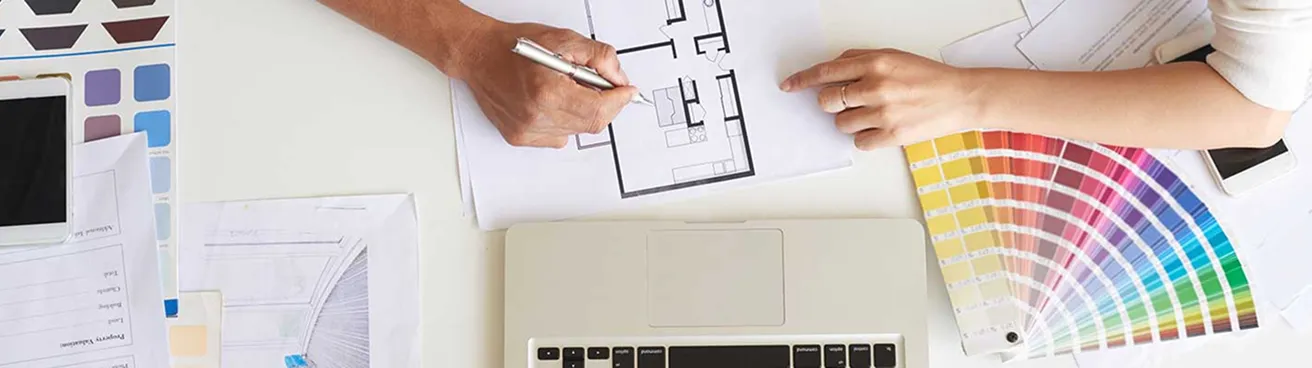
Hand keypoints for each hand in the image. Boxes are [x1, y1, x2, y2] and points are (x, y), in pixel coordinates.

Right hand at [450, 22, 637, 147]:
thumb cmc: (514, 45)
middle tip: (604, 88)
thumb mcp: (564, 40)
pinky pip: (558, 137)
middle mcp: (536, 116)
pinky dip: (564, 122)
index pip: (599, 109)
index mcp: (548, 92)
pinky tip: (552, 102)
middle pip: (591, 123)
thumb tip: (619, 79)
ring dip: (583, 112)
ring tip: (569, 89)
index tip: (627, 92)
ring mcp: (526, 130)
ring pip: (576, 131)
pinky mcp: (519, 137)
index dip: (619, 101)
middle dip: (605, 105)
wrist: (478, 55)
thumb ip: (599, 58)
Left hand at [780, 49, 981, 149]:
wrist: (960, 97)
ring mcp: (883, 113)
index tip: (789, 86)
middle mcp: (876, 87)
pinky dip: (865, 136)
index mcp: (875, 63)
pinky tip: (881, 127)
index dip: (802, 80)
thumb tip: (833, 68)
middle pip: (827, 101)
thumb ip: (860, 59)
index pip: (825, 72)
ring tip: (872, 114)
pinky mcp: (892, 135)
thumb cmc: (928, 77)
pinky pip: (859, 142)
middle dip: (831, 103)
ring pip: (841, 124)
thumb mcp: (893, 56)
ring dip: (850, 120)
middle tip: (847, 102)